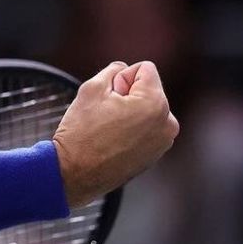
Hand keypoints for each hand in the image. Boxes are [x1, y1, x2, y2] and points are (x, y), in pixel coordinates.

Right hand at [52, 61, 179, 206]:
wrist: (75, 174)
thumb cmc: (81, 132)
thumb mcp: (92, 88)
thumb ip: (113, 71)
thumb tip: (124, 71)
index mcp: (155, 103)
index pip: (144, 69)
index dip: (122, 78)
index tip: (108, 97)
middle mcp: (167, 123)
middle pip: (148, 89)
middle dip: (128, 95)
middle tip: (106, 114)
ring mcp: (163, 142)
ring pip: (147, 109)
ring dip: (131, 112)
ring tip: (109, 128)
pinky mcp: (156, 155)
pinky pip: (147, 128)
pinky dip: (133, 129)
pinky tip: (114, 140)